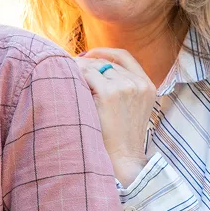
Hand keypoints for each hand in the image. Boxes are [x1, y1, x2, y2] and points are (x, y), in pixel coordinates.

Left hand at [75, 47, 155, 185]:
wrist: (122, 158)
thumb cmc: (119, 136)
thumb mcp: (130, 107)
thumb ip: (122, 87)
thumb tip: (93, 66)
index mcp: (147, 85)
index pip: (124, 57)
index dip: (103, 52)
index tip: (87, 55)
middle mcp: (139, 83)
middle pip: (105, 62)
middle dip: (84, 64)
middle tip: (65, 67)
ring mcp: (126, 87)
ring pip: (94, 67)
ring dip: (76, 69)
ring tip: (62, 75)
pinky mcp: (110, 93)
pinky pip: (86, 75)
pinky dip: (73, 75)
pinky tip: (64, 81)